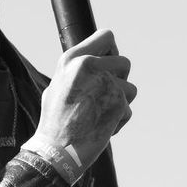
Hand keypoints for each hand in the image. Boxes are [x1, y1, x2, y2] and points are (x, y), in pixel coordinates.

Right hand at [28, 28, 135, 169]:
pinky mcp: (118, 102)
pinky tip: (100, 127)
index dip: (111, 51)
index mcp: (72, 58)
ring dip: (120, 103)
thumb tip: (97, 62)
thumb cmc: (55, 122)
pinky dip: (118, 121)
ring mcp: (105, 83)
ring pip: (131, 88)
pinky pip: (128, 110)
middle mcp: (89, 66)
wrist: (56, 150)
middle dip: (120, 80)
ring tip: (97, 116)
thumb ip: (78, 71)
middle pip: (125, 62)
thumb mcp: (58, 86)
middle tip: (102, 98)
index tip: (108, 65)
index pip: (106, 36)